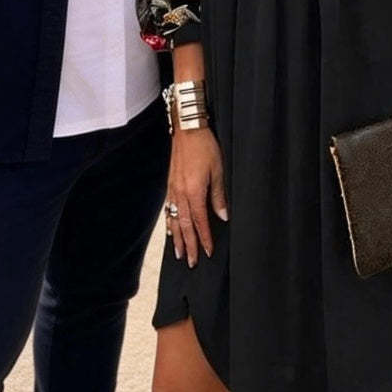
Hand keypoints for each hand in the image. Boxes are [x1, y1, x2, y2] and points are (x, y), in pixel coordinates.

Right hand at [167, 126, 227, 267]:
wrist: (187, 129)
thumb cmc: (205, 147)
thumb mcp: (218, 170)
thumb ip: (219, 196)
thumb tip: (223, 216)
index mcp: (194, 192)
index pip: (200, 222)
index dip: (204, 238)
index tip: (208, 252)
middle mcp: (181, 193)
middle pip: (185, 225)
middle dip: (188, 245)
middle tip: (191, 261)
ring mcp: (173, 189)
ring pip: (174, 219)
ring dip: (177, 237)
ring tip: (178, 252)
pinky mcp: (170, 184)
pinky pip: (168, 208)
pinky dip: (169, 222)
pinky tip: (170, 229)